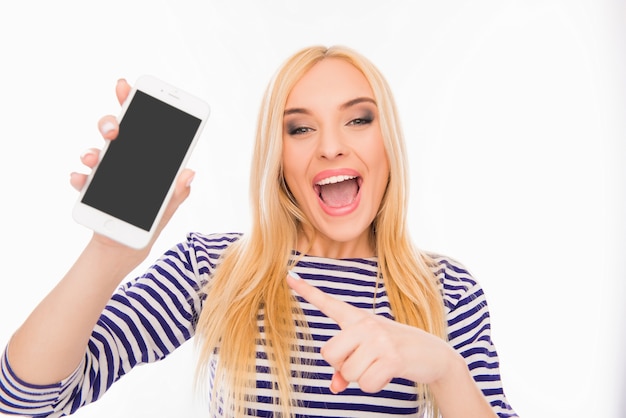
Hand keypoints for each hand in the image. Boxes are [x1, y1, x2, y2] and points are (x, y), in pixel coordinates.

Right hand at [69, 79, 194, 250]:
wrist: (127, 247)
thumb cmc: (150, 222)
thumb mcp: (168, 208)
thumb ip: (177, 192)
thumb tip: (189, 173)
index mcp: (146, 160)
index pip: (141, 127)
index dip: (133, 103)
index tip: (127, 85)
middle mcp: (124, 161)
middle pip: (115, 132)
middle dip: (112, 122)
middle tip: (115, 128)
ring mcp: (105, 174)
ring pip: (96, 151)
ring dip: (92, 151)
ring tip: (94, 157)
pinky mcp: (91, 192)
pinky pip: (82, 180)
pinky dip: (80, 178)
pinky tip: (80, 178)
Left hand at [286, 272, 455, 393]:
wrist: (432, 354)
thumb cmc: (393, 351)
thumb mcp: (369, 353)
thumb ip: (346, 367)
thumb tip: (335, 387)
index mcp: (358, 318)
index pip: (328, 303)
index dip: (307, 291)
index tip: (289, 276)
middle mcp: (366, 324)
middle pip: (329, 354)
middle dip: (342, 367)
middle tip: (362, 362)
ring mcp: (379, 339)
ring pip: (347, 373)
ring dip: (360, 378)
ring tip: (378, 367)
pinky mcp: (392, 357)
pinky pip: (365, 384)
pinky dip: (373, 386)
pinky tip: (387, 374)